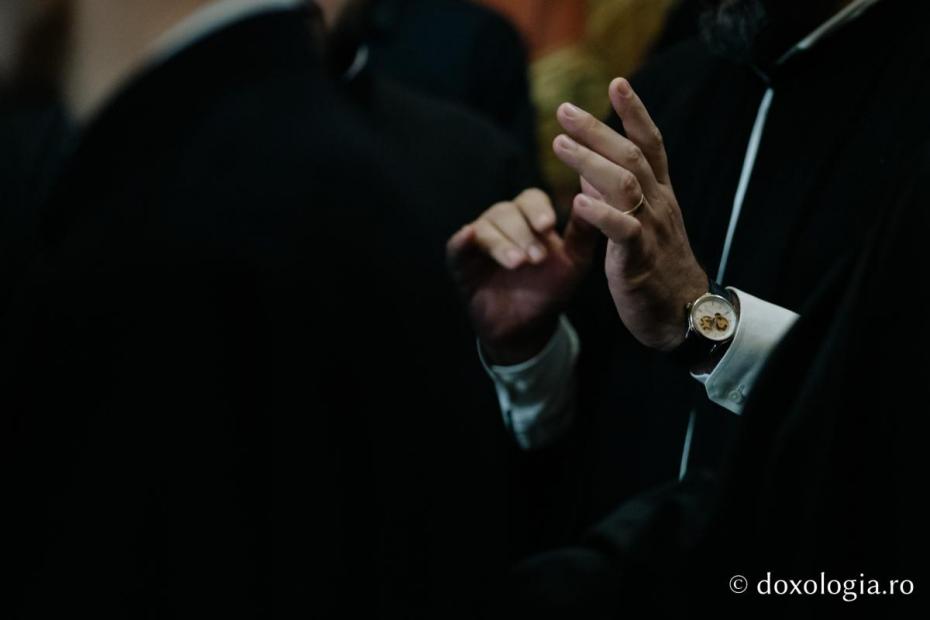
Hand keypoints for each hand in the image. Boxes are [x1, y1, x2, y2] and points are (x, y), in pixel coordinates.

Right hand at [447, 189, 598, 364]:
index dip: (538, 211)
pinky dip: (462, 240)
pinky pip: (457, 244)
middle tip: (536, 257)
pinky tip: (469, 238)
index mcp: (529, 217)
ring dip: (502, 243)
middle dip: (522, 233)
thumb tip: (600, 193)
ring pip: (486, 227)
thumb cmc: (551, 289)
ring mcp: (479, 239)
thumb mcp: (575, 260)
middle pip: (507, 212)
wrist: (526, 327)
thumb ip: (585, 230)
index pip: (531, 200)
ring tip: (518, 263)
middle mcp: (503, 222)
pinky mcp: (460, 259)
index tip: (548, 226)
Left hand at [552, 78, 707, 351]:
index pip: (651, 144)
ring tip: (559, 144)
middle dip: (598, 129)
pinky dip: (600, 214)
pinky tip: (578, 202)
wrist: (683, 315)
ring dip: (591, 162)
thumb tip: (590, 172)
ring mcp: (651, 230)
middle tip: (565, 109)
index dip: (635, 113)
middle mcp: (659, 205)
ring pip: (626, 185)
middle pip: (632, 156)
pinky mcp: (639, 259)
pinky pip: (622, 231)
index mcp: (660, 195)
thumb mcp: (642, 225)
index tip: (617, 83)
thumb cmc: (659, 268)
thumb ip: (620, 197)